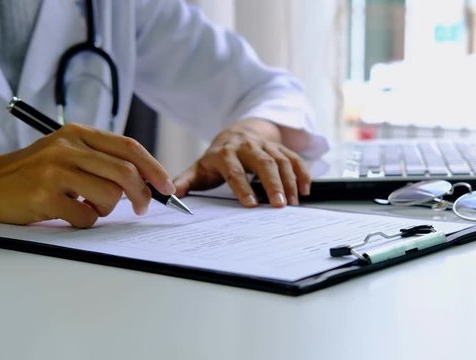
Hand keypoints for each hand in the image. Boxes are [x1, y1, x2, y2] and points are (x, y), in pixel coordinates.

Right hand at [0, 124, 174, 227]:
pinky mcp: (45, 196)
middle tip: (142, 207)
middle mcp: (67, 147)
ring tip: (88, 205)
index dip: (154, 167)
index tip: (167, 186)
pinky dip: (86, 221)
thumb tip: (146, 180)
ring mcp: (55, 171)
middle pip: (125, 172)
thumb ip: (102, 159)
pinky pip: (86, 216)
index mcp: (78, 133)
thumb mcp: (67, 152)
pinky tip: (70, 213)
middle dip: (142, 194)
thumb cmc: (35, 172)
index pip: (129, 147)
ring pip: (109, 195)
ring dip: (107, 208)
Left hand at [173, 119, 310, 206]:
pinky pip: (295, 159)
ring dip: (290, 182)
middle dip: (273, 185)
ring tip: (292, 203)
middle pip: (263, 164)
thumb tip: (170, 196)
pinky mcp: (281, 148)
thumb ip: (185, 182)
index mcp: (226, 153)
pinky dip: (303, 174)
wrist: (238, 132)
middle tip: (279, 206)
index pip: (235, 171)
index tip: (250, 204)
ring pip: (281, 161)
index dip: (243, 187)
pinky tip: (305, 191)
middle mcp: (248, 147)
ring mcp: (266, 146)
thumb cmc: (218, 157)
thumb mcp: (200, 168)